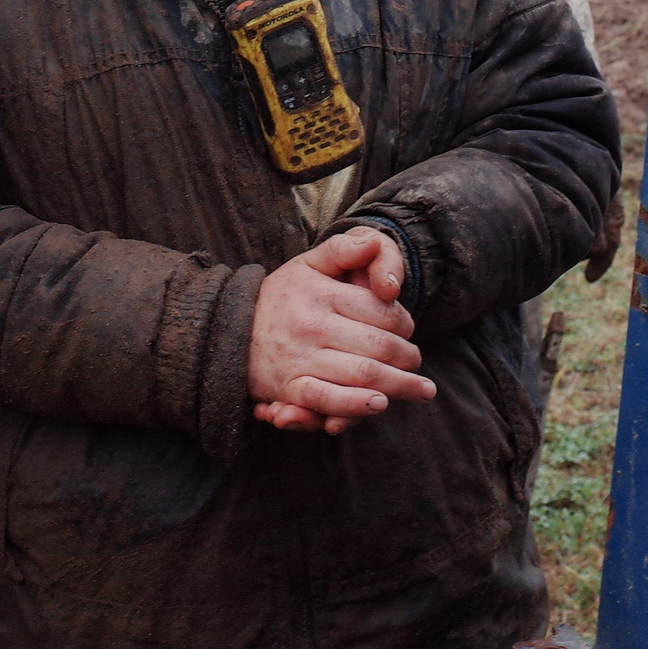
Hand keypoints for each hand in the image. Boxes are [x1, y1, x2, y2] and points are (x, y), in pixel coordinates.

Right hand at [247, 228, 431, 436]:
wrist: (227, 329)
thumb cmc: (280, 297)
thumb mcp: (307, 264)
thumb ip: (342, 249)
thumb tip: (373, 243)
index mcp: (322, 294)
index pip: (381, 311)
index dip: (405, 324)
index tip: (409, 331)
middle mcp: (313, 325)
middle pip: (380, 346)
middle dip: (408, 359)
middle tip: (418, 366)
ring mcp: (301, 358)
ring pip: (364, 375)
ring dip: (399, 386)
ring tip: (419, 390)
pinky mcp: (290, 387)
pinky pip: (329, 399)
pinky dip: (357, 405)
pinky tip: (379, 405)